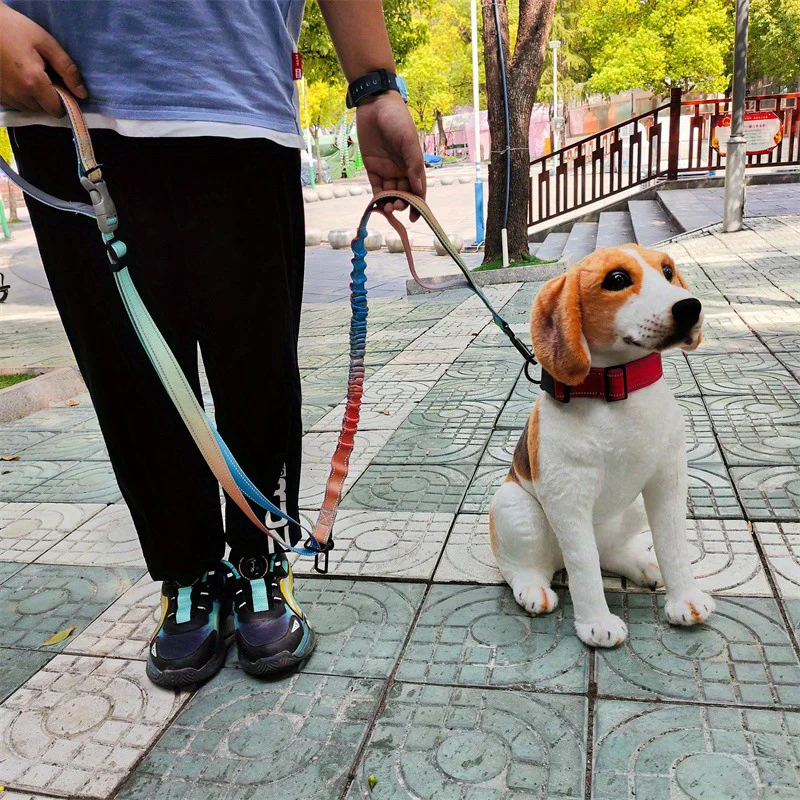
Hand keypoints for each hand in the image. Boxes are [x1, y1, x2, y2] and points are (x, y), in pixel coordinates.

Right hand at [0, 3, 86, 115]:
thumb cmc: (15, 29)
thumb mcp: (46, 43)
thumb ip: (67, 70)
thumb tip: (82, 94)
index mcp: (33, 83)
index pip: (56, 109)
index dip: (63, 100)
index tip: (61, 86)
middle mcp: (18, 94)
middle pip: (43, 109)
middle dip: (48, 97)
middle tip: (44, 75)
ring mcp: (5, 96)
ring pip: (29, 108)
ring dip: (34, 98)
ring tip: (30, 74)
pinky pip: (15, 103)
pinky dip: (20, 95)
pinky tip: (18, 78)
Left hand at [356, 91, 425, 221]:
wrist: (375, 104)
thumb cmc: (396, 119)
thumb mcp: (408, 140)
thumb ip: (413, 164)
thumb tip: (418, 188)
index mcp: (413, 164)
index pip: (418, 189)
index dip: (417, 204)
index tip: (414, 217)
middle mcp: (401, 169)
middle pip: (403, 193)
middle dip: (400, 204)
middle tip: (395, 208)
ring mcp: (387, 169)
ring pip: (389, 193)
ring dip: (389, 202)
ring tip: (386, 208)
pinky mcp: (372, 167)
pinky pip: (375, 186)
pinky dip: (376, 197)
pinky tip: (377, 205)